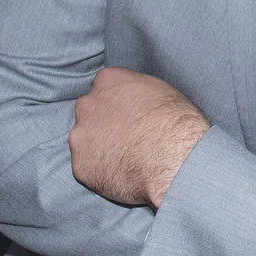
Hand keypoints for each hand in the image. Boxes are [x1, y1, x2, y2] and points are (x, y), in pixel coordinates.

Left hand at [69, 68, 209, 208]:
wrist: (173, 156)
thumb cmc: (175, 123)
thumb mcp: (161, 92)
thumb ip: (137, 94)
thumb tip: (137, 103)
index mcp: (109, 81)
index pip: (104, 88)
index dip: (116, 105)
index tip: (127, 117)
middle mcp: (88, 104)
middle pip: (89, 113)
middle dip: (102, 125)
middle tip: (125, 140)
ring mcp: (81, 135)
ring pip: (85, 142)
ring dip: (99, 150)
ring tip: (126, 161)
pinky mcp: (80, 165)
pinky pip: (87, 169)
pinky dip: (100, 173)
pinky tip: (122, 175)